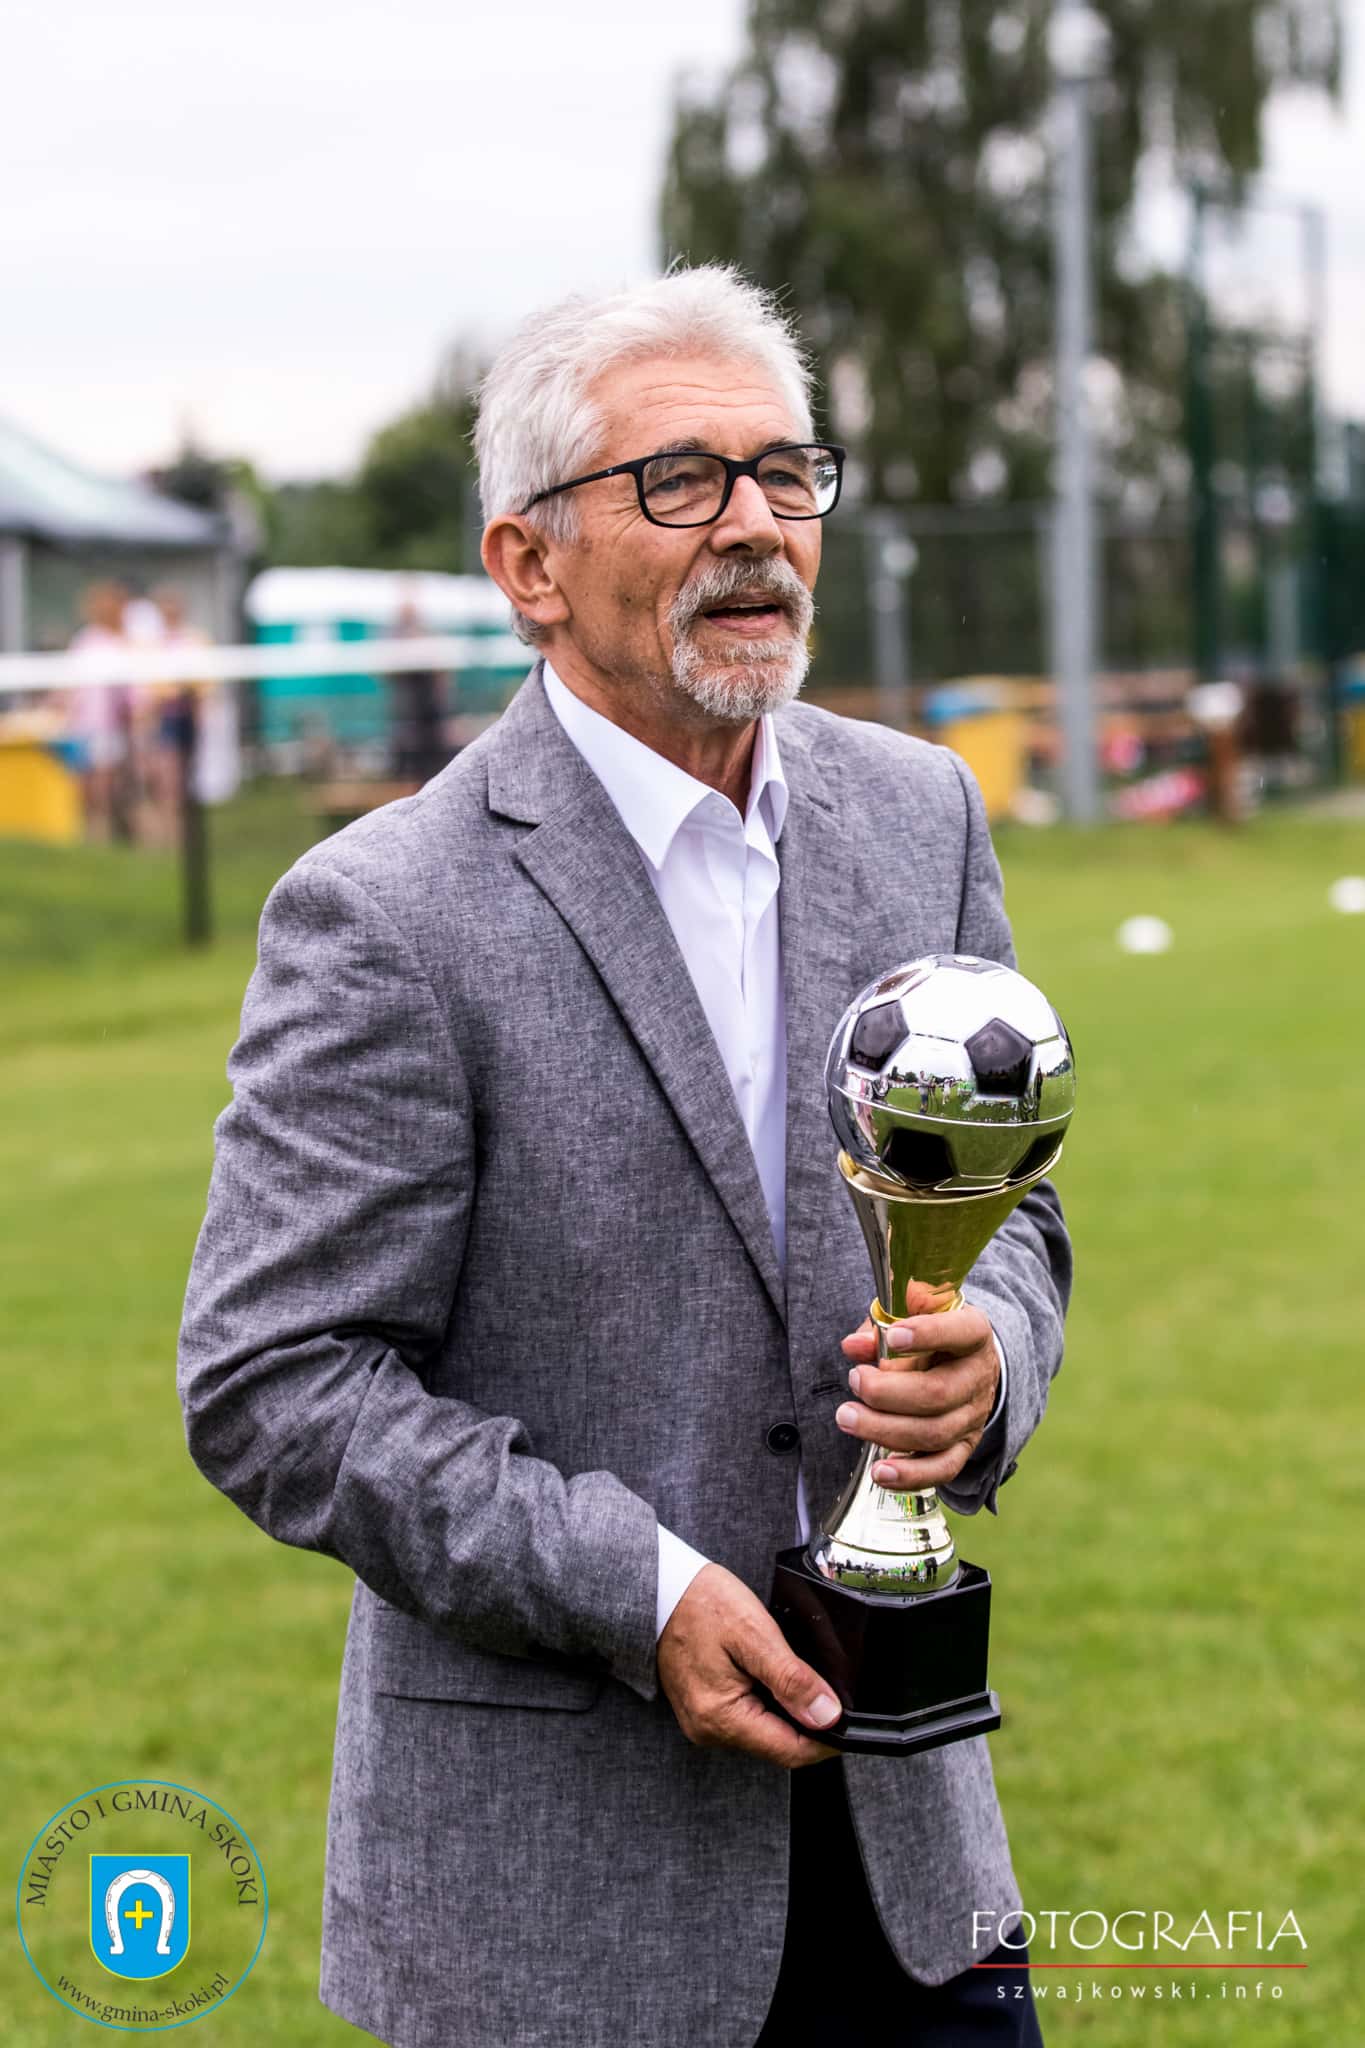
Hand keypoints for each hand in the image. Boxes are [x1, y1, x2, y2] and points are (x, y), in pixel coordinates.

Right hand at [657, 1563, 841, 1769]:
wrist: (661, 1588)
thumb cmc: (700, 1604)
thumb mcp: (754, 1634)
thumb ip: (792, 1679)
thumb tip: (828, 1716)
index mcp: (721, 1718)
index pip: (790, 1752)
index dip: (827, 1740)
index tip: (847, 1720)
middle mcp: (709, 1730)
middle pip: (778, 1745)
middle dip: (807, 1722)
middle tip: (822, 1684)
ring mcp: (704, 1722)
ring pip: (765, 1732)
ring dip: (787, 1710)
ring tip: (791, 1672)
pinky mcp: (704, 1710)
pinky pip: (747, 1718)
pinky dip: (767, 1701)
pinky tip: (769, 1674)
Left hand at [838, 1289, 1000, 1491]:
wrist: (965, 1364)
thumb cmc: (931, 1334)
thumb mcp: (912, 1315)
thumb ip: (882, 1325)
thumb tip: (854, 1346)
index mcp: (972, 1334)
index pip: (961, 1332)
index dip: (928, 1334)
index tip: (893, 1336)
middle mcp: (978, 1377)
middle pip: (938, 1393)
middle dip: (887, 1392)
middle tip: (855, 1380)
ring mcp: (972, 1416)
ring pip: (934, 1434)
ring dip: (884, 1430)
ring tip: (847, 1418)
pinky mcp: (963, 1447)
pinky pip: (942, 1469)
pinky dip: (910, 1476)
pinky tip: (880, 1472)